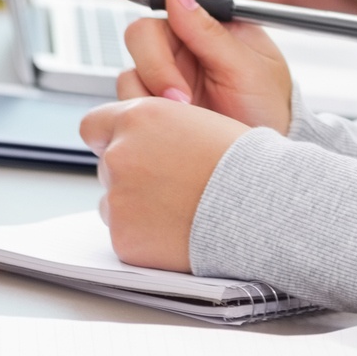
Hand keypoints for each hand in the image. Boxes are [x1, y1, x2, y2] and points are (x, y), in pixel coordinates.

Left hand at [81, 96, 248, 271]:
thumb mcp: (200, 121)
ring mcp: (118, 199)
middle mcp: (120, 154)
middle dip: (132, 175)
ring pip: (114, 203)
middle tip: (172, 184)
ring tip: (182, 208)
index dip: (110, 137)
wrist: (262, 206)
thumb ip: (160, 127)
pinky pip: (126, 235)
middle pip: (108, 166)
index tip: (128, 148)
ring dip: (137, 206)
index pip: (94, 124)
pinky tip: (179, 229)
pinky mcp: (124, 237)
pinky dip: (146, 236)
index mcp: (140, 118)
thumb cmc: (244, 162)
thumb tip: (142, 138)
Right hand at [116, 0, 291, 131]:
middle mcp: (186, 40)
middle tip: (180, 94)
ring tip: (188, 111)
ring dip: (154, 90)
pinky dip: (145, 108)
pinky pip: (129, 95)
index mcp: (216, 19)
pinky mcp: (154, 100)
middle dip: (155, 62)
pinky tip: (176, 120)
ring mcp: (168, 70)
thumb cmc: (269, 106)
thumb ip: (210, 31)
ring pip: (132, 65)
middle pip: (143, 29)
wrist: (258, 156)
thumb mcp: (249, 67)